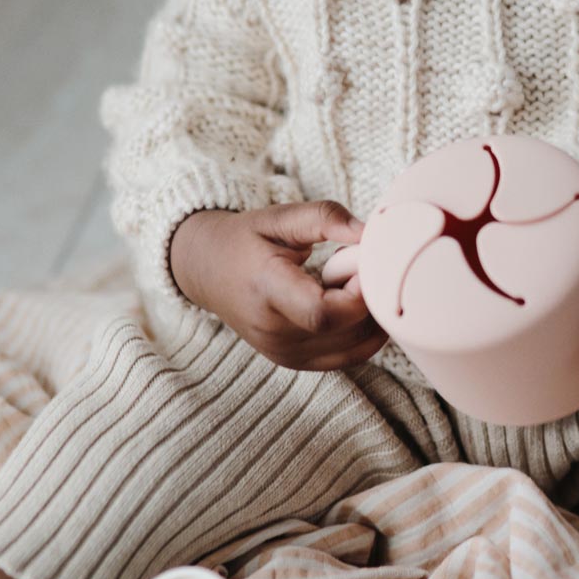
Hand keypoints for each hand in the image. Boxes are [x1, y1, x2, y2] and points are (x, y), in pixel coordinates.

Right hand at [168, 201, 388, 371]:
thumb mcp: (281, 216)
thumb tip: (369, 232)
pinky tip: (355, 303)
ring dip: (372, 317)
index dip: (357, 293)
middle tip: (364, 268)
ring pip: (353, 349)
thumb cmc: (247, 239)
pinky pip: (346, 357)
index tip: (365, 262)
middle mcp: (272, 330)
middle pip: (344, 332)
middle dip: (371, 300)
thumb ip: (325, 218)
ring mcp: (282, 352)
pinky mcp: (293, 361)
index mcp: (267, 289)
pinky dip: (364, 333)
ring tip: (355, 282)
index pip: (322, 313)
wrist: (207, 269)